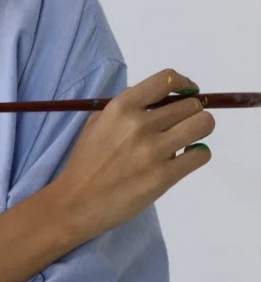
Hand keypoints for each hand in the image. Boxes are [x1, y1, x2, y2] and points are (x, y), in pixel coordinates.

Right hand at [52, 68, 214, 240]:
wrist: (77, 201)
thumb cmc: (85, 161)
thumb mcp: (97, 123)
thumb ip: (126, 109)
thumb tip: (160, 102)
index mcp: (121, 107)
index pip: (166, 80)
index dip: (184, 84)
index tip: (188, 92)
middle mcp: (139, 124)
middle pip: (190, 104)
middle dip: (192, 112)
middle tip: (183, 124)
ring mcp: (153, 150)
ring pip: (203, 125)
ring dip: (200, 129)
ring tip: (188, 139)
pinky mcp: (164, 176)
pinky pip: (201, 154)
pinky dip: (198, 154)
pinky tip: (186, 158)